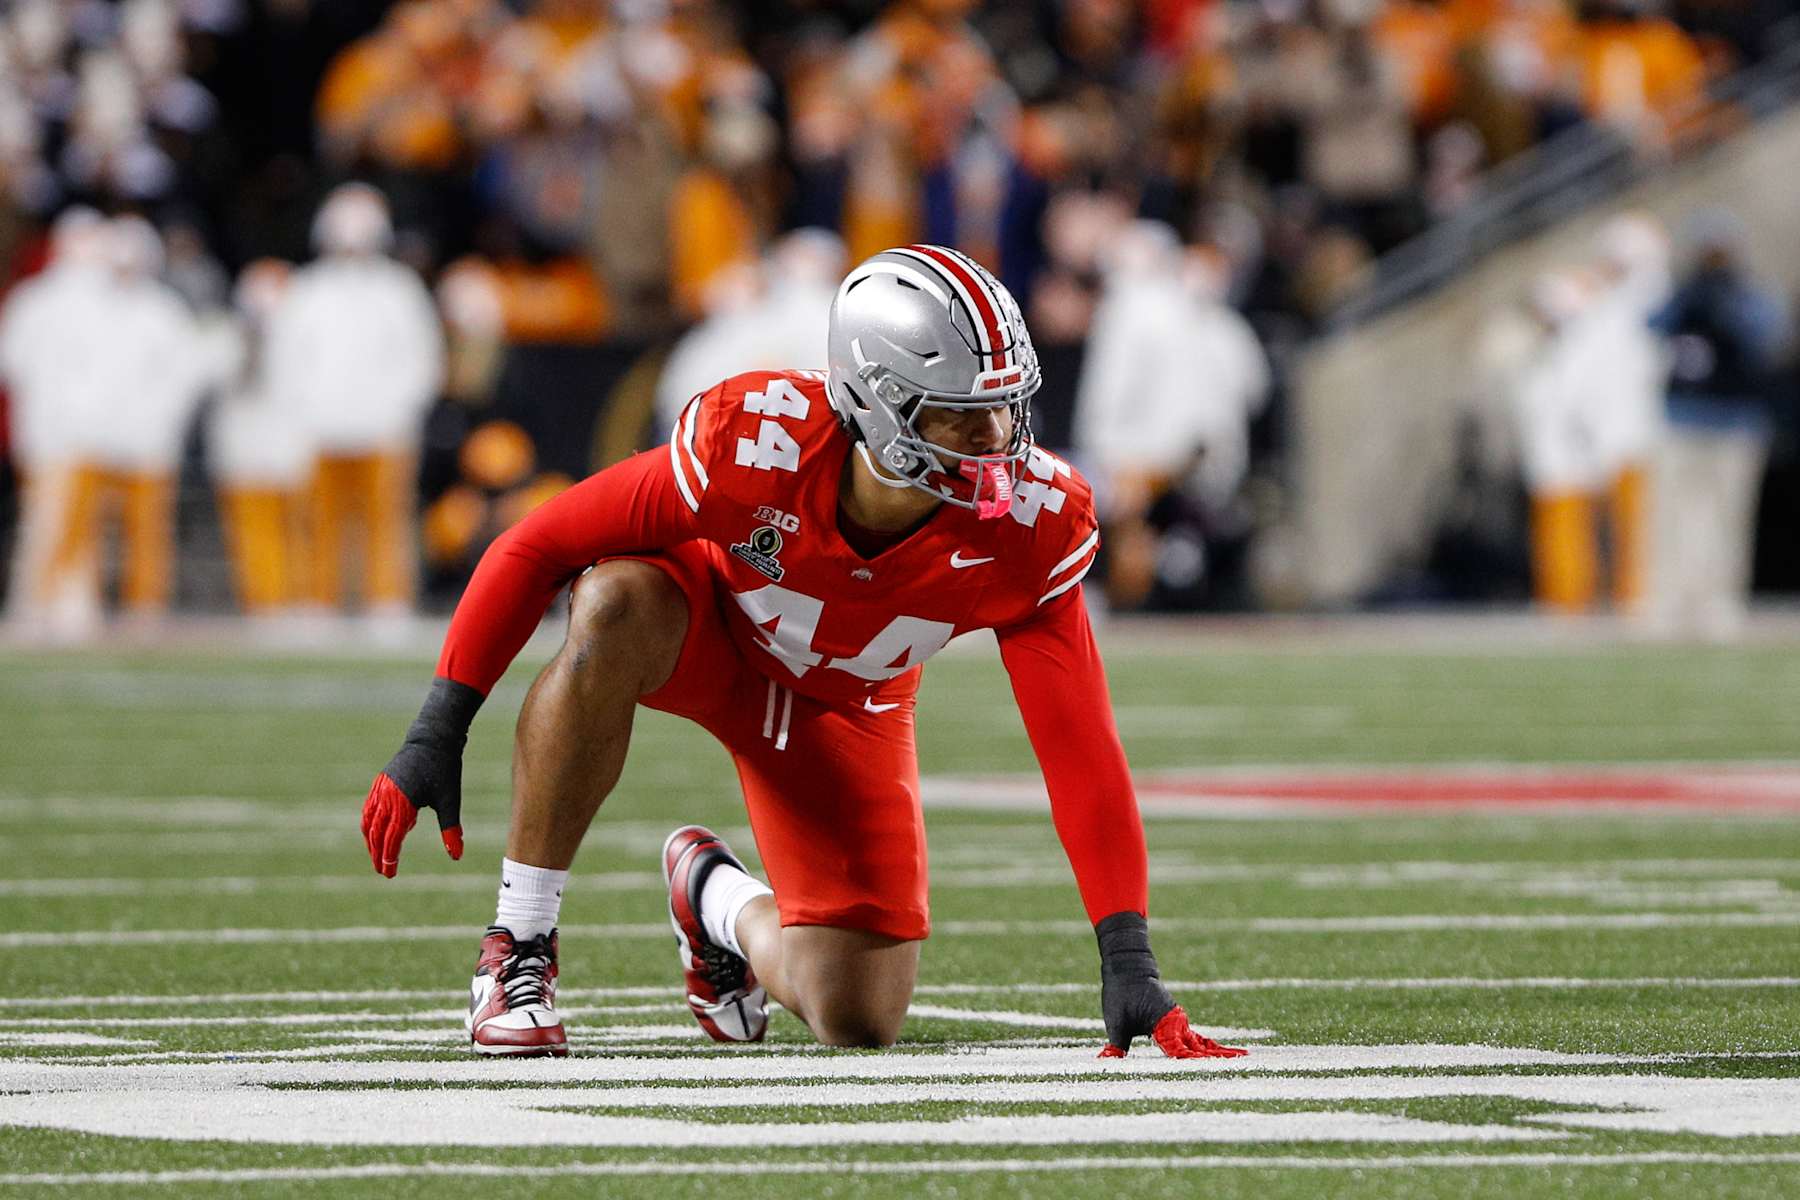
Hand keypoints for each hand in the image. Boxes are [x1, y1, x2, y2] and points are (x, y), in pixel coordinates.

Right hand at [361, 678, 481, 877]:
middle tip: (382, 871)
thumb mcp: (450, 800)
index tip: (389, 873)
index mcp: (403, 803)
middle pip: (376, 833)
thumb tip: (457, 855)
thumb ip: (451, 829)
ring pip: (369, 821)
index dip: (389, 858)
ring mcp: (381, 788)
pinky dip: (369, 823)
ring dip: (371, 840)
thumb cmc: (444, 768)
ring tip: (376, 855)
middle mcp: (387, 797)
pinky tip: (374, 831)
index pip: (391, 839)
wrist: (433, 737)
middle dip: (377, 854)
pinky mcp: (381, 781)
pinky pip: (369, 807)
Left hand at [1095, 911, 1246, 1058]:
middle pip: (1198, 1047)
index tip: (1206, 1077)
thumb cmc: (1121, 991)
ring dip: (1216, 1052)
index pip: (1179, 1052)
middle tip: (1243, 1065)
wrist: (1129, 965)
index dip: (1190, 1066)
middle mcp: (1175, 1022)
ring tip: (1241, 1059)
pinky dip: (1205, 1045)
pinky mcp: (1174, 1021)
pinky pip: (1193, 1037)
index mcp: (1163, 1022)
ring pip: (1200, 1042)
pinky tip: (1214, 1053)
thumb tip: (1108, 1063)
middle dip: (1217, 1059)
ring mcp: (1177, 1021)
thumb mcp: (1116, 1020)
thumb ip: (1116, 1046)